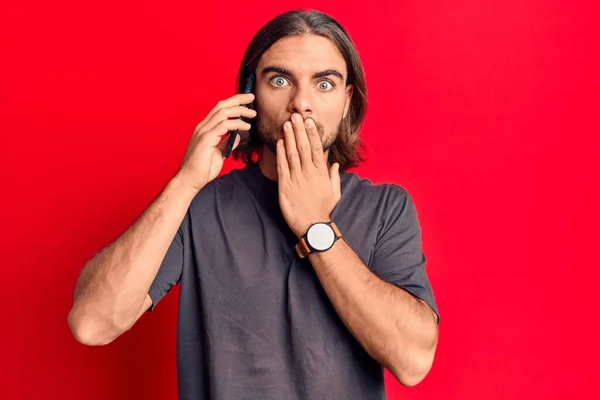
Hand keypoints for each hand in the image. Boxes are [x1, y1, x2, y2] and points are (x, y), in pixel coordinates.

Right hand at [176, 93, 255, 191]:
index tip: (247, 100)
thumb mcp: (219, 153)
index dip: (233, 102)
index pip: (219, 109)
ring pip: (223, 113)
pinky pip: (223, 126)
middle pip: (221, 106)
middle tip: (252, 97)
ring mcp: (203, 132)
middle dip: (238, 99)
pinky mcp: (205, 139)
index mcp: (205, 129)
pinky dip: (236, 124)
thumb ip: (226, 143)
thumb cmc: (202, 169)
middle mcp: (203, 127)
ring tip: (252, 114)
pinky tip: (246, 126)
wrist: (191, 180)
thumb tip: (236, 136)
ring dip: (240, 111)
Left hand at [276, 113, 341, 237]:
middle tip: (295, 116)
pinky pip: (282, 166)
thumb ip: (334, 176)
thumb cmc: (323, 209)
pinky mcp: (285, 185)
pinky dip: (281, 153)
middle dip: (299, 130)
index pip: (316, 148)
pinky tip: (280, 142)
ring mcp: (296, 178)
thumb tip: (334, 164)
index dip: (311, 133)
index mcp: (321, 173)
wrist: (312, 225)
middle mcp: (309, 172)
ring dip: (289, 137)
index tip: (309, 122)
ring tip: (286, 124)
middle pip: (303, 147)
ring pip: (292, 153)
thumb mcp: (334, 192)